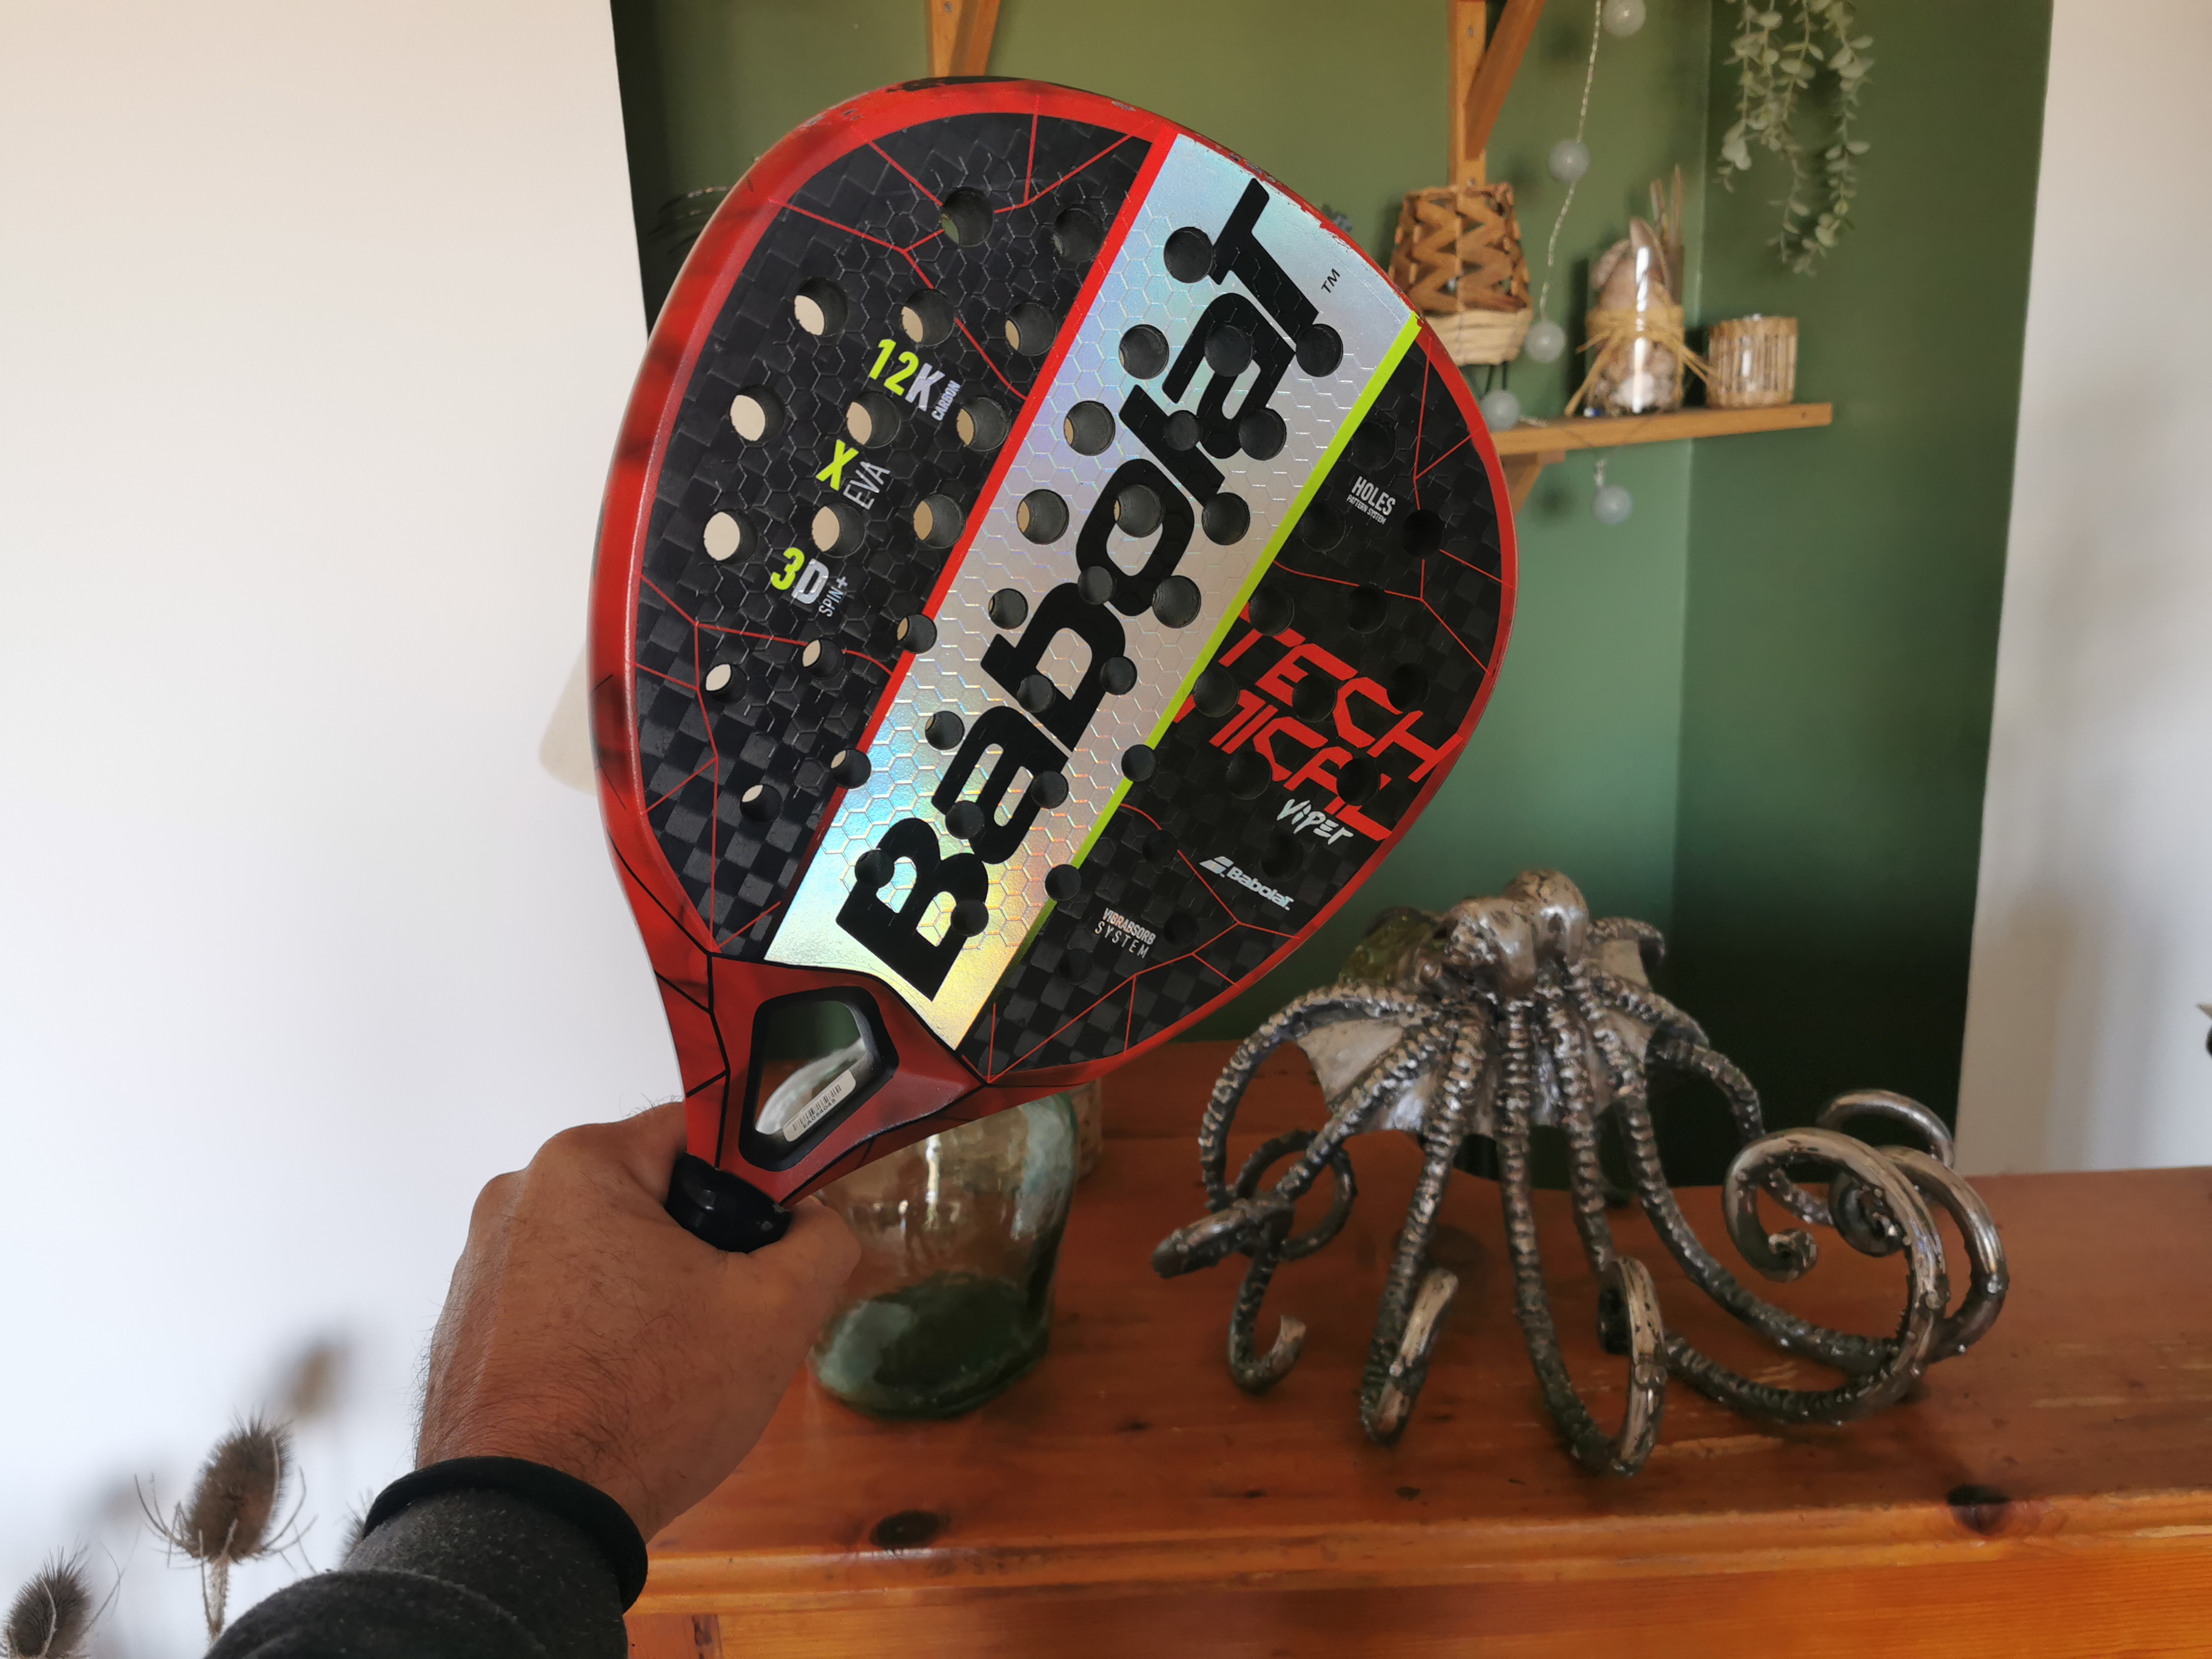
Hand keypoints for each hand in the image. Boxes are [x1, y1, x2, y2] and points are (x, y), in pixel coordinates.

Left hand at [417, 1102, 856, 1538]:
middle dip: (699, 1247)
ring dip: (646, 1292)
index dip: (756, 1183)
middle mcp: (516, 1196)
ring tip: (673, 1367)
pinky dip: (595, 1332)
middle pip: (647, 1197)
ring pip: (602, 1254)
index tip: (776, 1242)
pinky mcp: (465, 1329)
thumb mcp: (775, 1314)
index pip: (699, 1134)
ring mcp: (479, 1266)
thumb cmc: (647, 1400)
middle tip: (731, 1315)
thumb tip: (814, 1222)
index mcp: (580, 1164)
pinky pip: (557, 1303)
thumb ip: (820, 1242)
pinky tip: (618, 1390)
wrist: (525, 1523)